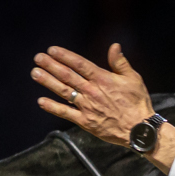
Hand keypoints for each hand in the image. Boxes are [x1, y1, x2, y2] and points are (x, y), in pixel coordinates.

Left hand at [34, 43, 154, 147]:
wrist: (139, 129)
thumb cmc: (138, 103)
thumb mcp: (133, 79)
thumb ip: (120, 62)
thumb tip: (114, 46)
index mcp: (103, 79)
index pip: (79, 64)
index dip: (64, 56)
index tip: (51, 50)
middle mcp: (92, 91)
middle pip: (67, 75)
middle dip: (51, 65)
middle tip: (37, 58)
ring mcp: (87, 107)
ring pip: (64, 91)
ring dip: (48, 81)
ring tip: (35, 73)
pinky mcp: (86, 122)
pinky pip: (66, 113)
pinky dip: (53, 107)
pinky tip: (41, 101)